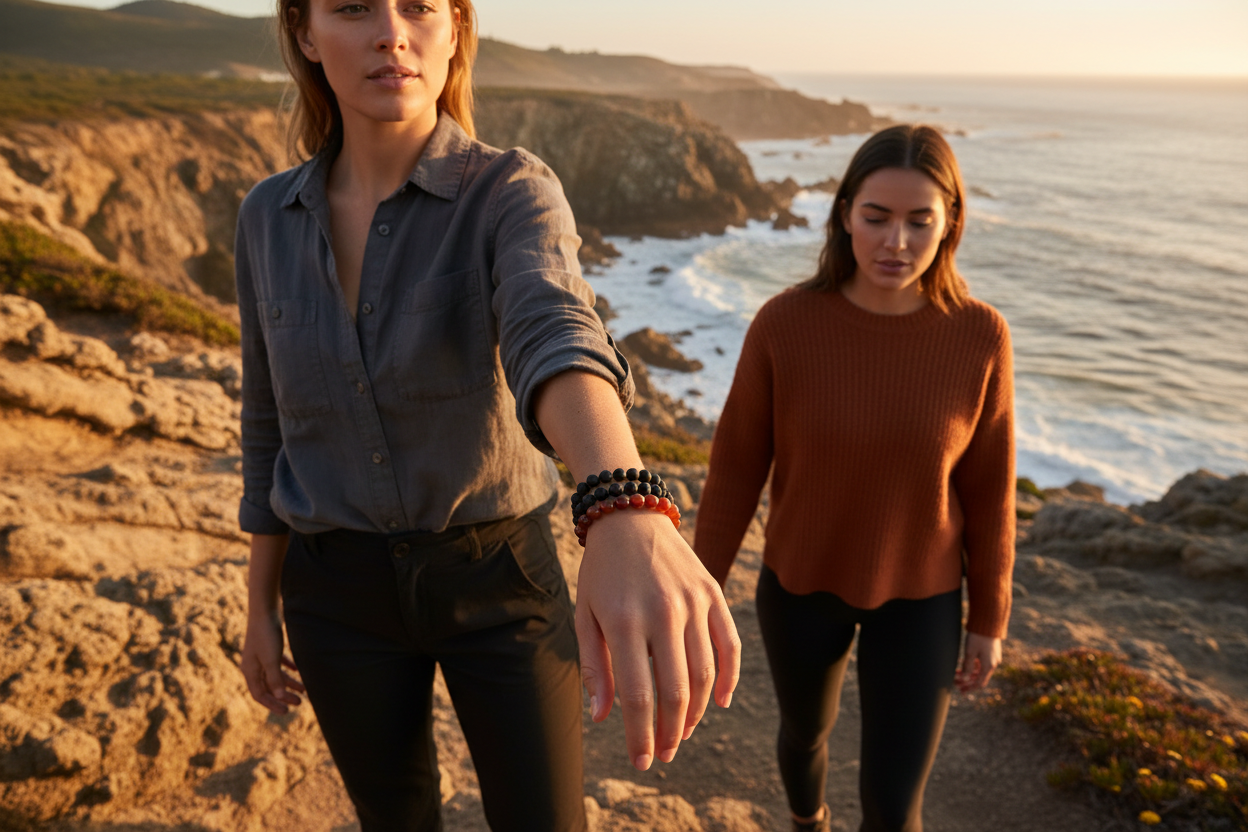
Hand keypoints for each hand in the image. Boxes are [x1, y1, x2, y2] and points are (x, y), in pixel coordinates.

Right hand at [241, 609, 305, 714]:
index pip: (260, 695)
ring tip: (304, 689)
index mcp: (250, 670)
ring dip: (289, 683)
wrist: (265, 609)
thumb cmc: (267, 634)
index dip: (273, 705)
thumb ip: (275, 679)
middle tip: (300, 703)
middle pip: (268, 686)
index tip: (287, 712)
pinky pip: (278, 662)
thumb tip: (280, 698)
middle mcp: (253, 665)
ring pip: (275, 675)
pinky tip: (298, 670)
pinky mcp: (269, 645)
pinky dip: (288, 668)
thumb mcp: (271, 659)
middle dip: (283, 696)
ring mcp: (260, 655)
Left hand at [576, 509, 740, 770]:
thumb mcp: (584, 615)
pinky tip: (718, 703)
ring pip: (705, 674)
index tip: (642, 761)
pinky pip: (730, 645)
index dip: (641, 736)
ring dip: (696, 713)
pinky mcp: (713, 594)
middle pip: (676, 692)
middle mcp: (662, 613)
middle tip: (663, 753)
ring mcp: (693, 603)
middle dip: (670, 733)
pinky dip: (728, 679)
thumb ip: (593, 667)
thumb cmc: (601, 573)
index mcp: (624, 621)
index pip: (638, 695)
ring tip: (682, 732)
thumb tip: (603, 718)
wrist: (629, 517)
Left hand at [956, 631, 1001, 691]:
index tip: (961, 691)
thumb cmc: (978, 637)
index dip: (970, 688)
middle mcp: (992, 664)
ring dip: (968, 672)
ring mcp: (992, 658)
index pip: (979, 683)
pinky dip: (973, 665)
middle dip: (967, 681)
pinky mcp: (991, 652)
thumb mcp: (969, 652)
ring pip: (979, 670)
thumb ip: (967, 667)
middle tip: (955, 682)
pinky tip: (963, 662)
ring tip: (956, 672)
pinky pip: (981, 663)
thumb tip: (964, 680)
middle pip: (979, 677)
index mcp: (988, 666)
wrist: (987, 623)